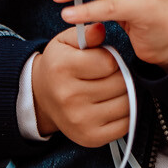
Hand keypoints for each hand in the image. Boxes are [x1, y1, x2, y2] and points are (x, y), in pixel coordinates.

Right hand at [31, 23, 130, 146]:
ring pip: (126, 103)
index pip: (108, 62)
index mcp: (62, 68)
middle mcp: (69, 96)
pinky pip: (125, 124)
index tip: (103, 60)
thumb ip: (85, 33)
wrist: (41, 97)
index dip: (111, 58)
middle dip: (120, 75)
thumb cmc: (58, 65)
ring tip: (112, 88)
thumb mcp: (65, 42)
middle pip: (119, 83)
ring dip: (125, 94)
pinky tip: (114, 104)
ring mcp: (80, 120)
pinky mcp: (90, 138)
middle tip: (109, 75)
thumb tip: (101, 29)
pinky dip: (126, 113)